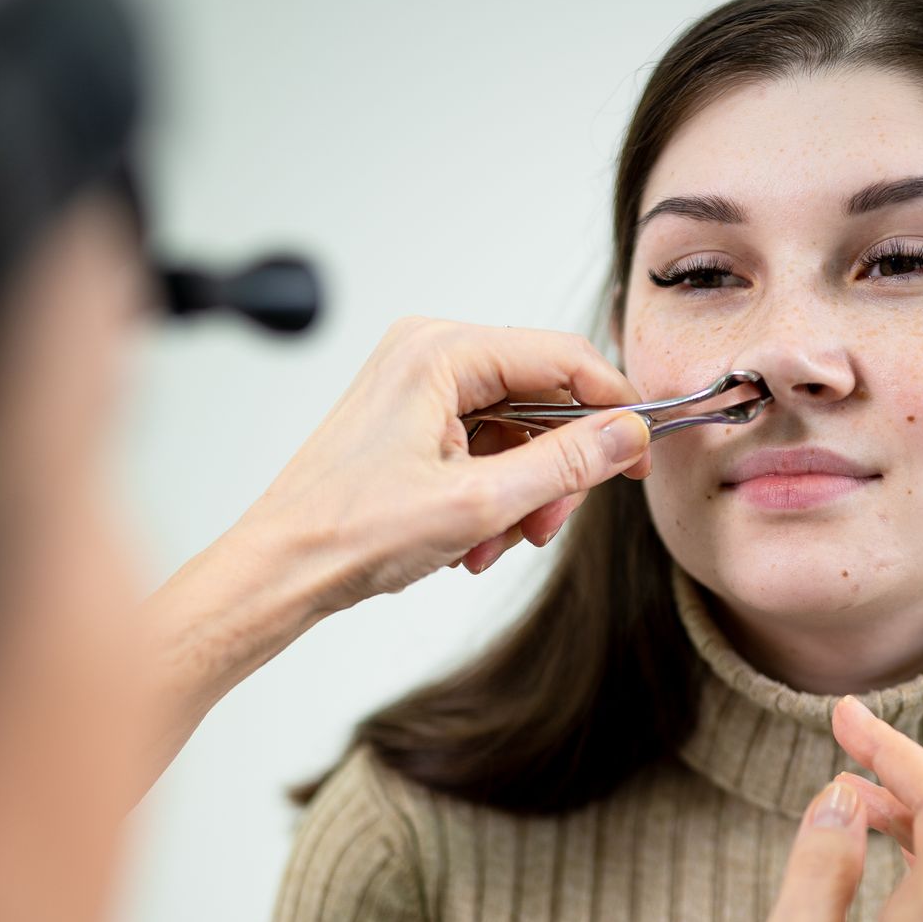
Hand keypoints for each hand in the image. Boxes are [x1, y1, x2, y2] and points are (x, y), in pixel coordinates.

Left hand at [242, 316, 651, 605]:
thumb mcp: (478, 503)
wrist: (281, 570)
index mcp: (440, 351)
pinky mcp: (412, 422)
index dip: (614, 408)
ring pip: (516, 433)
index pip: (563, 357)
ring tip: (487, 546)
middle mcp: (428, 355)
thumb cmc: (348, 532)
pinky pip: (484, 449)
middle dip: (553, 472)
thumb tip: (628, 435)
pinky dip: (491, 498)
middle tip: (544, 526)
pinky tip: (467, 542)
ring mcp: (418, 388)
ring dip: (520, 496)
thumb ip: (566, 464)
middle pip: (542, 399)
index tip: (642, 457)